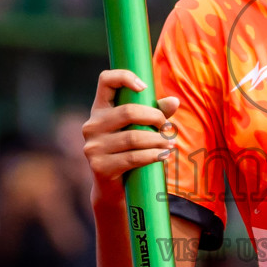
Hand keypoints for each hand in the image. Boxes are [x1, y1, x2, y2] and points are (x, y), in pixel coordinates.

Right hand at [83, 69, 178, 200]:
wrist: (112, 189)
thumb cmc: (128, 152)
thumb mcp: (139, 129)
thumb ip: (155, 114)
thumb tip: (174, 101)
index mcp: (100, 109)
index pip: (106, 80)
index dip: (124, 76)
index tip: (145, 87)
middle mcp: (91, 125)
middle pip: (127, 111)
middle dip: (154, 117)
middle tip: (168, 128)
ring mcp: (93, 147)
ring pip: (133, 137)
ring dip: (157, 140)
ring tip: (171, 144)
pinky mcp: (99, 167)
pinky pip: (132, 158)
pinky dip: (152, 156)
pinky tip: (164, 156)